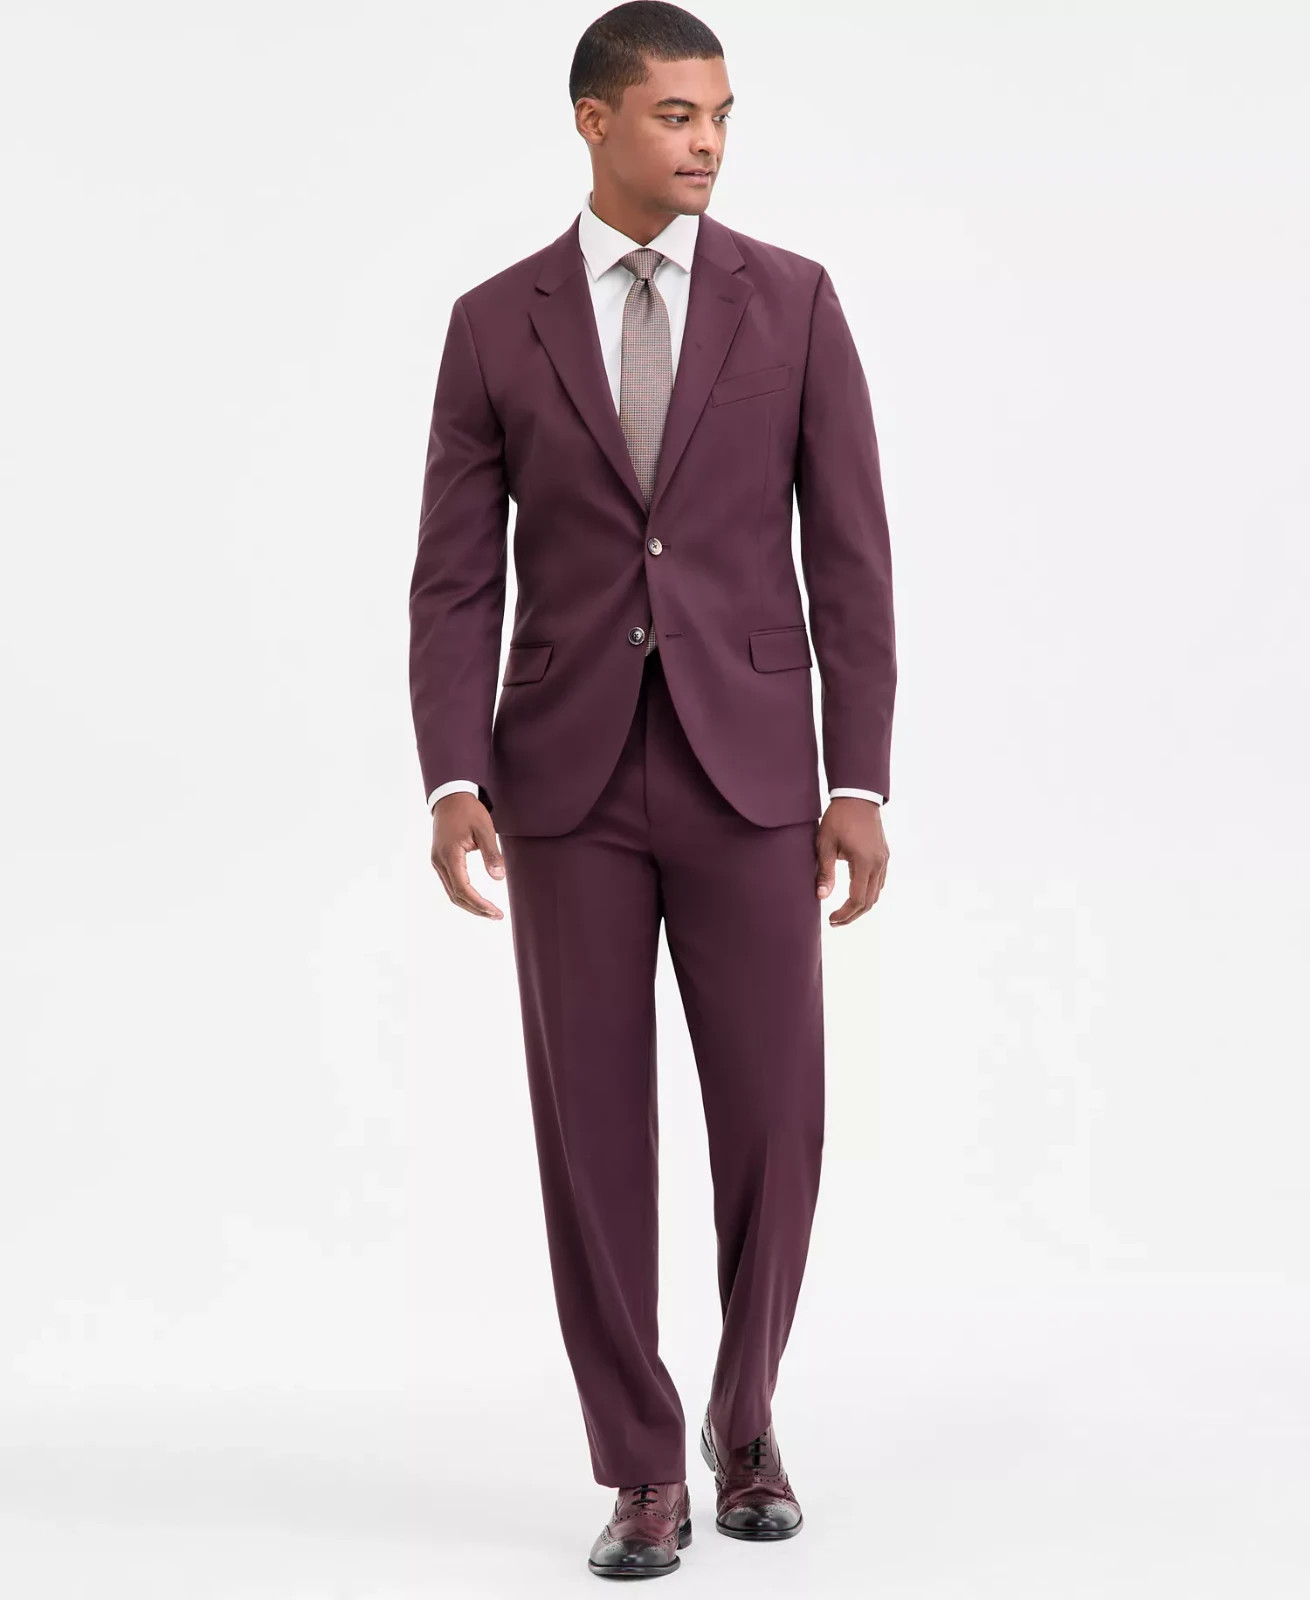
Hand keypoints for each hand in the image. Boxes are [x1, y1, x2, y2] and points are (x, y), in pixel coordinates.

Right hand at [430, 792, 504, 918]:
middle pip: (456, 896)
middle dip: (476, 909)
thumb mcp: (485, 829)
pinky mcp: (440, 860)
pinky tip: (476, 898)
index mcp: (450, 855)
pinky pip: (450, 883)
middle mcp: (439, 862)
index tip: (496, 912)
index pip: (463, 889)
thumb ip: (491, 853)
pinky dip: (463, 894)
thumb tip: (498, 878)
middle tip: (496, 915)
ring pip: (451, 892)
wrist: (450, 796)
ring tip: (489, 911)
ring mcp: (437, 861)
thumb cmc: (468, 810)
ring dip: (469, 904)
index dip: (480, 904)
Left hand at [815, 798, 888, 925]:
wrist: (858, 796)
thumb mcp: (825, 844)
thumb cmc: (839, 818)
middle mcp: (878, 864)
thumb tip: (822, 897)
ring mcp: (884, 860)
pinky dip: (868, 893)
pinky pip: (879, 881)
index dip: (844, 914)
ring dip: (861, 906)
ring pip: (876, 893)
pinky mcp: (884, 854)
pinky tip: (855, 893)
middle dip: (852, 915)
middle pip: (869, 901)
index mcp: (864, 863)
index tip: (830, 919)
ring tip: (843, 911)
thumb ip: (825, 872)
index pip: (857, 900)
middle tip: (835, 921)